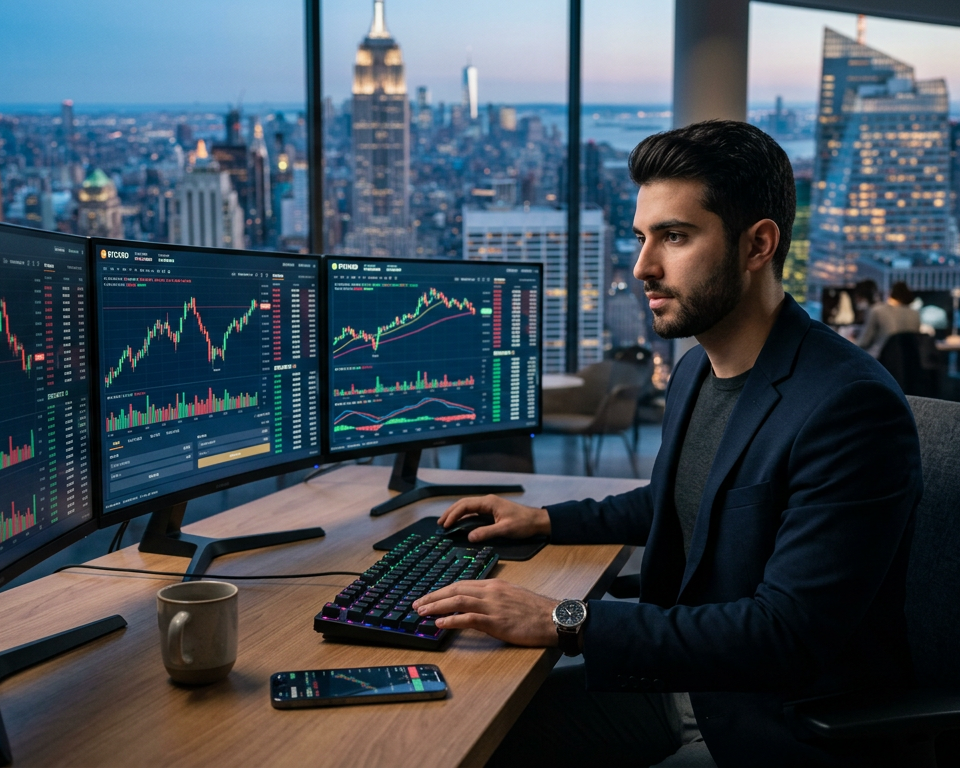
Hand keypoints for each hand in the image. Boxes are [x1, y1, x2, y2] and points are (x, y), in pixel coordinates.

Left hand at [413, 579, 558, 646]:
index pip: (462, 583)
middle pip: (455, 589)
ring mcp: (493, 606)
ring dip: (436, 606)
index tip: (429, 596)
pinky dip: (451, 620)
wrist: (554, 618)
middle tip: (417, 603)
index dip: (442, 590)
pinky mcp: (496, 622)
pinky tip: (440, 624)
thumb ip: (494, 598)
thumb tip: (475, 605)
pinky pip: (468, 618)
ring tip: (422, 612)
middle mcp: (491, 591)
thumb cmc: (536, 611)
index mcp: (494, 585)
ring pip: (458, 601)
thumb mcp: (513, 597)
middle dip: (433, 596)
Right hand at [438, 494, 550, 542]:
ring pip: (468, 508)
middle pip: (464, 504)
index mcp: (489, 502)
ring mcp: (489, 507)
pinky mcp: (491, 513)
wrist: (538, 521)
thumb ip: (487, 532)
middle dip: (451, 513)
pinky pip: (474, 513)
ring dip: (456, 514)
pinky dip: (464, 518)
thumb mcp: (505, 529)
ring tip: (446, 523)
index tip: (446, 525)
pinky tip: (460, 524)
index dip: (454, 515)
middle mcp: (487, 502)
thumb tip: (469, 537)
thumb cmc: (524, 523)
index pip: (466, 506)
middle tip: (440, 524)